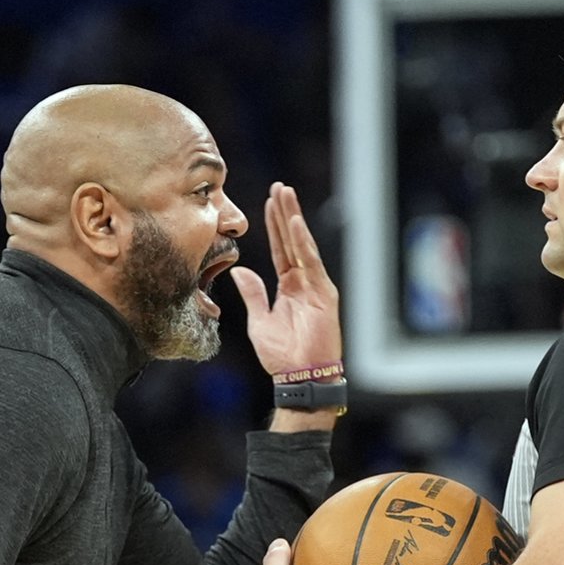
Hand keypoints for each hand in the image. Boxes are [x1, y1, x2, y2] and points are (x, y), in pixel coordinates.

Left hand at [229, 183, 341, 377]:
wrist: (299, 377)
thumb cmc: (282, 355)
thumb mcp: (259, 321)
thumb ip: (253, 293)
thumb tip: (240, 270)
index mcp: (289, 288)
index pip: (280, 249)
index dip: (274, 226)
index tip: (269, 202)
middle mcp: (304, 282)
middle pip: (292, 241)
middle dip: (284, 213)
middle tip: (279, 187)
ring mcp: (315, 286)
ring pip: (301, 244)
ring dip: (292, 218)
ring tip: (285, 194)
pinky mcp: (324, 293)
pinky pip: (310, 262)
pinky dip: (302, 241)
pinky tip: (294, 221)